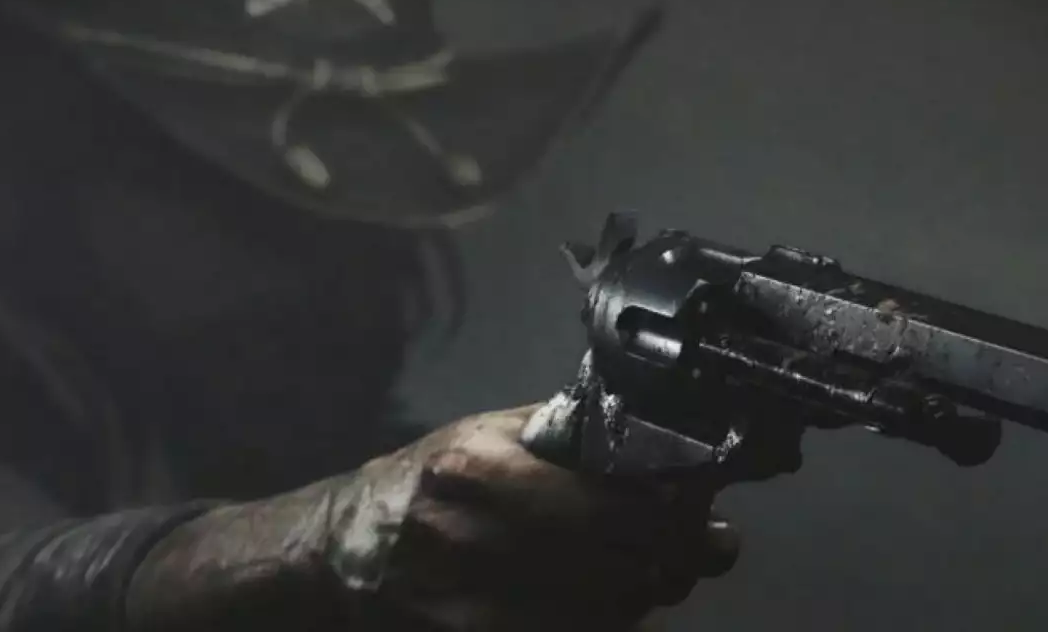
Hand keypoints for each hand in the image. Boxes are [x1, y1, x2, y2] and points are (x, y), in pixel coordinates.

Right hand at [335, 406, 738, 630]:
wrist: (346, 554)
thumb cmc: (424, 483)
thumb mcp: (485, 435)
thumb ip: (568, 437)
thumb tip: (662, 450)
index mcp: (481, 469)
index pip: (617, 503)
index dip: (677, 512)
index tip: (700, 507)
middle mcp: (477, 538)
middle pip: (626, 566)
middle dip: (675, 556)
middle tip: (695, 543)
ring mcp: (477, 606)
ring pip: (612, 614)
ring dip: (646, 592)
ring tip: (645, 565)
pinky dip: (607, 621)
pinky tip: (599, 597)